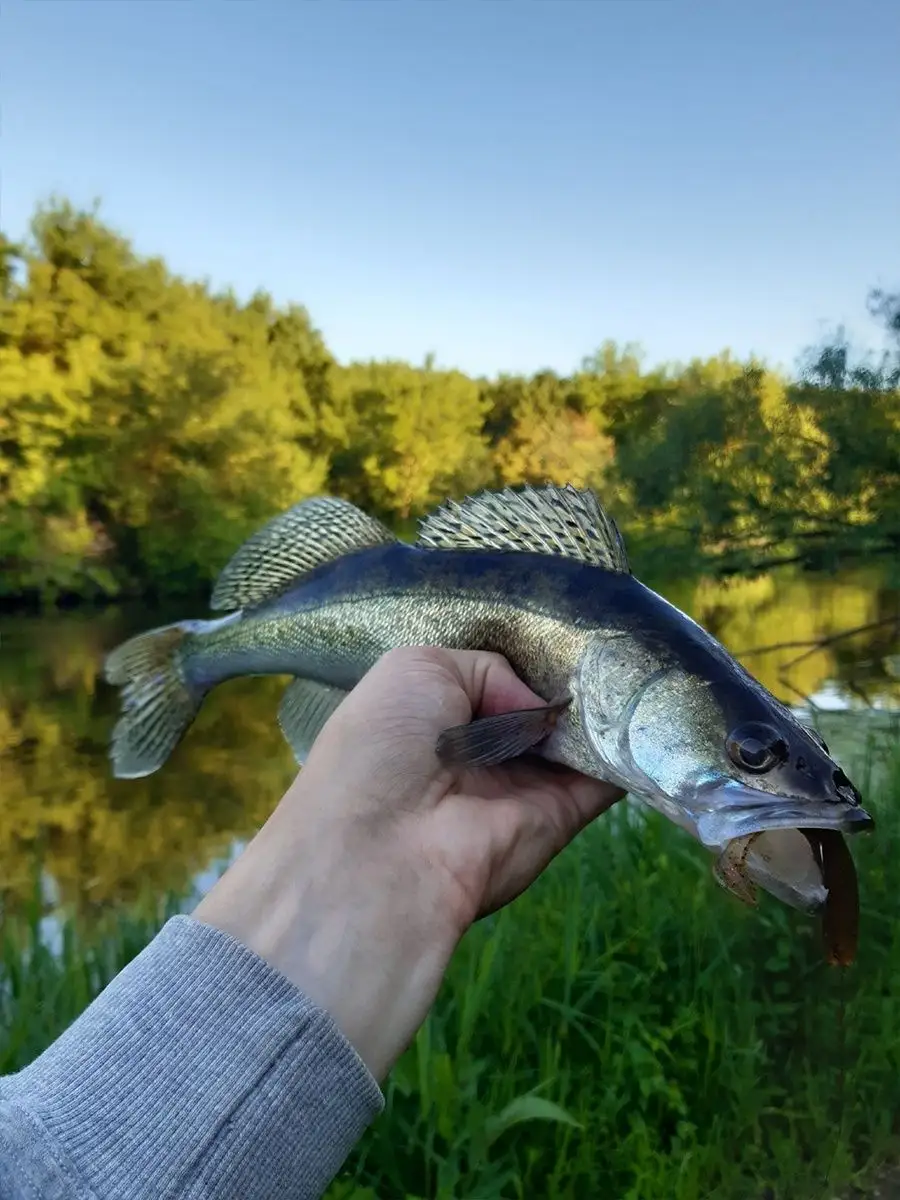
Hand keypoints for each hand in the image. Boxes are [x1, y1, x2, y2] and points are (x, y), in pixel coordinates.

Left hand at [194, 647, 622, 1079]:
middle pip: (543, 706)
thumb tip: (541, 706)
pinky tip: (655, 707)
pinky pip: (608, 776)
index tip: (569, 628)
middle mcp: (482, 750)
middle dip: (577, 675)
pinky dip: (633, 747)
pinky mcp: (562, 816)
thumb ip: (487, 668)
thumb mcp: (416, 669)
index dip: (528, 656)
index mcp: (437, 716)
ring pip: (581, 737)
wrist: (383, 854)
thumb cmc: (382, 748)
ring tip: (642, 661)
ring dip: (611, 707)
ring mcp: (525, 783)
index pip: (495, 679)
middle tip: (617, 640)